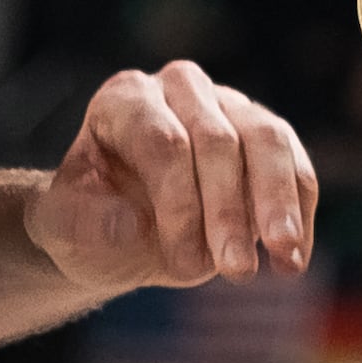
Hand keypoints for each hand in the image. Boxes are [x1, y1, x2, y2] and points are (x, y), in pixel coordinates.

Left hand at [29, 60, 318, 296]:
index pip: (164, 142)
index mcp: (124, 100)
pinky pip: (296, 166)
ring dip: (278, 205)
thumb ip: (80, 223)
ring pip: (268, 141)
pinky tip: (293, 259)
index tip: (184, 266)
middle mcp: (180, 90)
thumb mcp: (61, 228)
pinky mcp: (266, 138)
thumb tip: (130, 224)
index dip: (180, 204)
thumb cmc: (87, 222)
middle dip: (228, 212)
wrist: (119, 227)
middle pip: (219, 140)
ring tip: (283, 260)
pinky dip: (300, 213)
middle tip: (235, 272)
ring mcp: (229, 106)